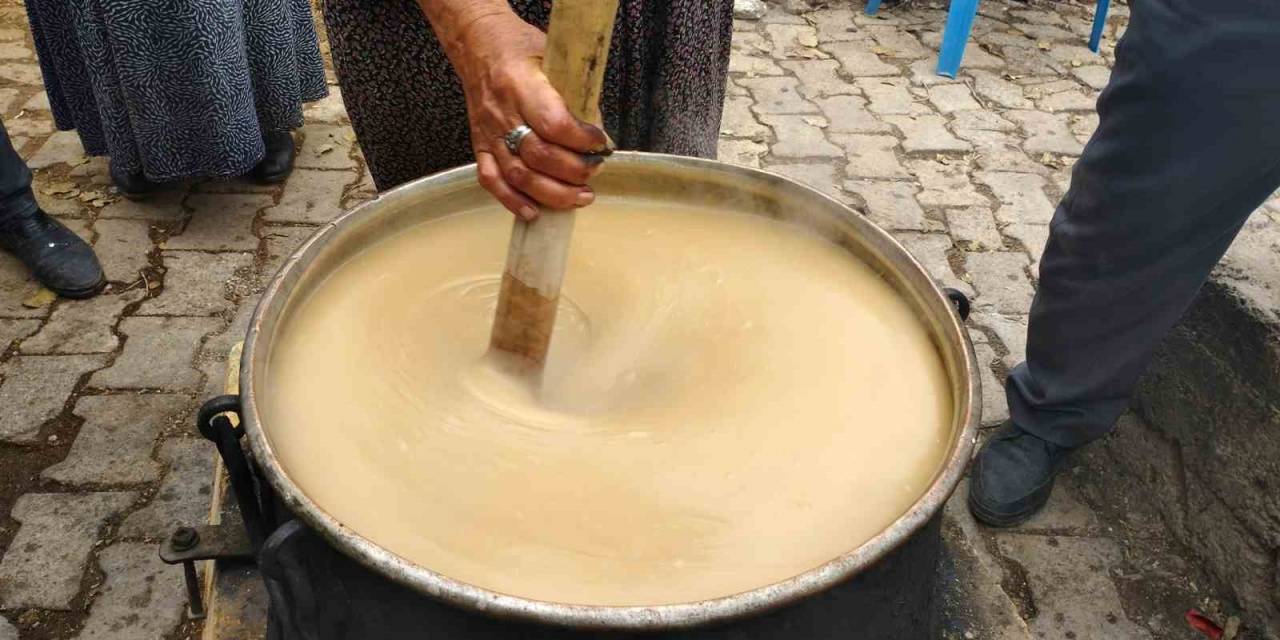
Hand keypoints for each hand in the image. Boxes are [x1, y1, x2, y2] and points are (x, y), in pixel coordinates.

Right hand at [449, 12, 609, 219]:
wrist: (478, 45)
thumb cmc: (522, 49)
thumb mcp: (555, 57)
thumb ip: (578, 94)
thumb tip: (600, 137)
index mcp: (522, 85)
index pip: (554, 123)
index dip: (581, 141)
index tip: (602, 144)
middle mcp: (503, 113)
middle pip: (539, 156)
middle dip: (573, 173)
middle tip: (594, 174)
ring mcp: (488, 134)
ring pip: (519, 176)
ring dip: (552, 194)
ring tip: (580, 198)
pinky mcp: (480, 146)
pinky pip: (492, 181)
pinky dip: (512, 202)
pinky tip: (535, 212)